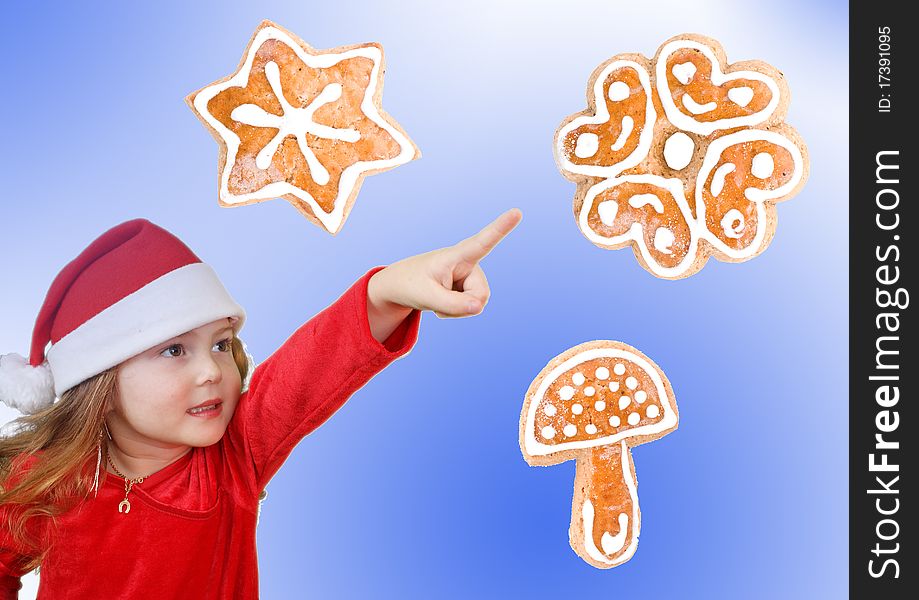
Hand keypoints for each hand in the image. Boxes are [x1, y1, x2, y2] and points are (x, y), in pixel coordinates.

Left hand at [367, 208, 521, 339]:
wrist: (403, 286)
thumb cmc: (412, 285)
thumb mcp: (426, 297)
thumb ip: (452, 305)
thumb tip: (479, 307)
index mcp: (456, 255)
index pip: (482, 242)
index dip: (501, 228)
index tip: (517, 212)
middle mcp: (469, 262)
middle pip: (479, 295)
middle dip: (462, 307)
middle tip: (439, 301)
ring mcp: (471, 275)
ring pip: (477, 304)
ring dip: (458, 310)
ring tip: (440, 298)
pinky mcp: (471, 285)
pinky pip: (473, 308)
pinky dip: (458, 312)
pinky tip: (444, 302)